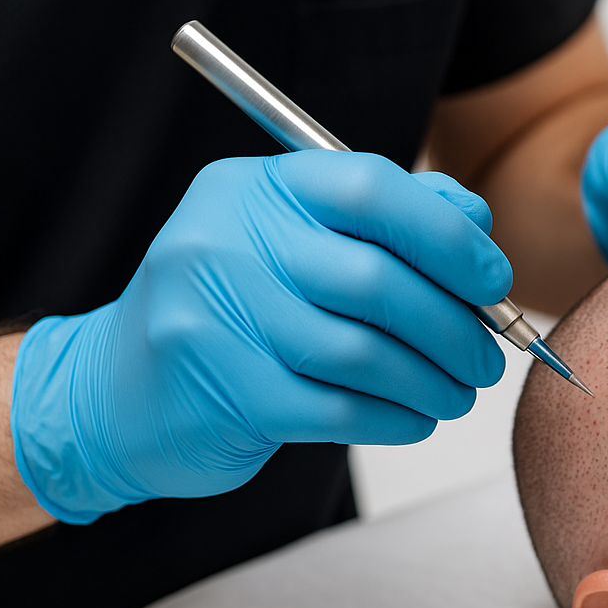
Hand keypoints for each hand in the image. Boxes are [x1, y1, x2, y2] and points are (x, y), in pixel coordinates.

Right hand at [11, 151, 510, 523]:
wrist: (115, 392)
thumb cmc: (234, 311)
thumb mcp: (291, 241)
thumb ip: (383, 220)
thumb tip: (476, 225)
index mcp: (254, 189)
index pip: (369, 188)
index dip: (447, 235)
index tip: (492, 278)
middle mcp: (226, 242)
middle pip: (376, 280)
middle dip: (454, 325)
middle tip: (486, 356)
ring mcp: (217, 320)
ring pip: (364, 353)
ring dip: (433, 381)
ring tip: (458, 393)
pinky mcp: (225, 393)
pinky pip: (339, 409)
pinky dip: (396, 417)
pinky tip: (415, 418)